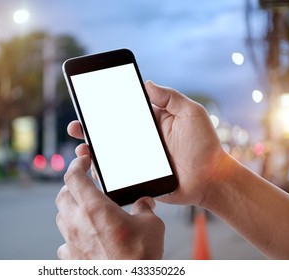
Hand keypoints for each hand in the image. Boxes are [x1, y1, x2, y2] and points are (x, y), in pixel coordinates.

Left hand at [56, 155, 164, 258]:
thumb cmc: (139, 256)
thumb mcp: (151, 225)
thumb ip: (145, 208)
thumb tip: (145, 202)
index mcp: (94, 207)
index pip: (73, 176)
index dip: (76, 164)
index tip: (83, 161)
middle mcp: (77, 222)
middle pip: (62, 195)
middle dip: (71, 186)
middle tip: (83, 185)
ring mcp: (72, 242)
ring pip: (60, 217)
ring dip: (69, 209)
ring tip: (83, 210)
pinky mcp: (72, 259)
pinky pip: (64, 243)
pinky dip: (70, 237)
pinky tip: (82, 238)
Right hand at [67, 81, 226, 205]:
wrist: (211, 179)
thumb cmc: (205, 145)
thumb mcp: (191, 113)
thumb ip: (170, 97)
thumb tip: (146, 83)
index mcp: (152, 122)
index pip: (124, 111)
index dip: (106, 107)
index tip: (89, 102)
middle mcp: (142, 139)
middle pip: (111, 131)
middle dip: (91, 128)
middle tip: (76, 125)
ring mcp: (139, 158)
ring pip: (110, 152)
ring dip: (92, 149)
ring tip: (82, 147)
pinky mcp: (139, 176)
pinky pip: (117, 172)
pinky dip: (103, 170)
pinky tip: (93, 166)